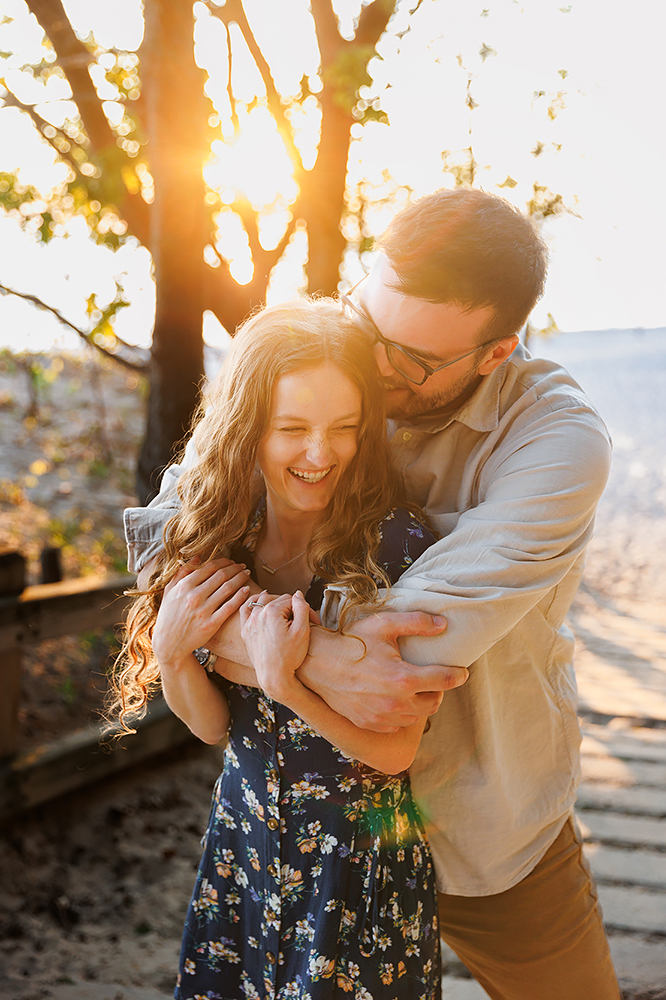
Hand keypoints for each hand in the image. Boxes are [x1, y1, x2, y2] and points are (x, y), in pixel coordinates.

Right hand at [152, 558, 250, 664]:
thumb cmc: (169, 617)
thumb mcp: (169, 592)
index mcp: (184, 586)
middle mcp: (194, 596)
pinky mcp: (211, 624)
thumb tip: (197, 557)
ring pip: (228, 588)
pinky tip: (247, 590)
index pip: (209, 567)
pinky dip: (240, 596)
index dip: (224, 561)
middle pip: (221, 575)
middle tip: (243, 566)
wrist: (169, 645)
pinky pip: (230, 606)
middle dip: (235, 568)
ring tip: (247, 574)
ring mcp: (203, 610)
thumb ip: (182, 573)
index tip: (231, 561)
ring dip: (240, 578)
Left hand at [240, 591, 310, 699]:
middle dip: (291, 607)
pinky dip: (252, 603)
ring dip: (274, 602)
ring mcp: (249, 623)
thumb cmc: (289, 657)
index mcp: (272, 612)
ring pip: (262, 601)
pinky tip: (259, 601)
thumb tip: (298, 594)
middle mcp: (257, 614)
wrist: (274, 677)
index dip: (304, 609)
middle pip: (278, 600)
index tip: (313, 621)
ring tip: (284, 609)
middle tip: (302, 620)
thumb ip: (302, 608)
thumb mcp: (302, 631)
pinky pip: (246, 610)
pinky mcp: (245, 632)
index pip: (291, 600)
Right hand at [299, 610, 468, 731]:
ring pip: (416, 717)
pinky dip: (402, 714)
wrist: (317, 663)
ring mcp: (382, 717)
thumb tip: (443, 625)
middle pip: (434, 703)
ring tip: (414, 688)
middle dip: (438, 690)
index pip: (444, 680)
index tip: (463, 672)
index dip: (457, 675)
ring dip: (420, 703)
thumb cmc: (352, 641)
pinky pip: (396, 724)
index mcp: (404, 678)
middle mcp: (396, 703)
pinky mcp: (370, 724)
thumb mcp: (384, 624)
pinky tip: (396, 699)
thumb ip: (417, 623)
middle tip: (433, 678)